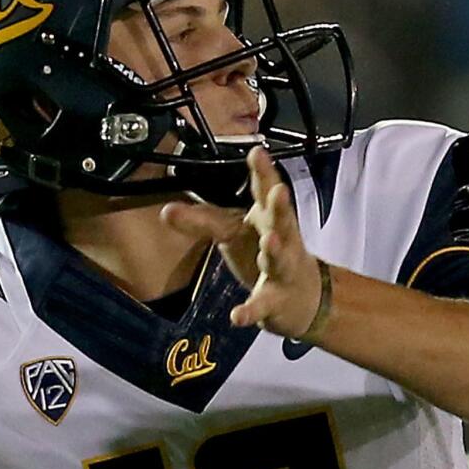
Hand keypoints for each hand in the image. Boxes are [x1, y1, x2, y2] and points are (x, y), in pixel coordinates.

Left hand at [161, 147, 323, 338]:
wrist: (303, 298)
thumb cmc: (263, 252)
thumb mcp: (233, 231)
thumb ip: (202, 219)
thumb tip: (166, 209)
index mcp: (268, 218)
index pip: (266, 191)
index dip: (263, 171)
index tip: (258, 151)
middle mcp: (280, 239)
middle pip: (282, 220)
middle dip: (280, 205)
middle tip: (278, 190)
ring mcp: (281, 269)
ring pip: (278, 259)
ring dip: (274, 250)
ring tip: (268, 242)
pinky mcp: (275, 300)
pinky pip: (262, 305)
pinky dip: (251, 311)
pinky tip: (237, 317)